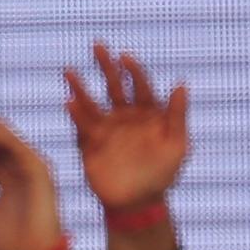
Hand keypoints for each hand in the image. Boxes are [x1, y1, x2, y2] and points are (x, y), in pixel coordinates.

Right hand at [64, 42, 189, 211]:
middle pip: (114, 85)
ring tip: (69, 71)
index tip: (125, 58)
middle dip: (106, 65)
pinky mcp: (90, 145)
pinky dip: (75, 115)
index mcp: (148, 113)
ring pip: (92, 103)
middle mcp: (125, 117)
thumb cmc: (163, 175)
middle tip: (97, 46)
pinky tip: (69, 103)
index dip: (133, 70)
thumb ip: (177, 116)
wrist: (138, 204)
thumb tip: (180, 84)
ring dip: (81, 87)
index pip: (140, 85)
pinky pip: (81, 127)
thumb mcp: (178, 146)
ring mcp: (106, 130)